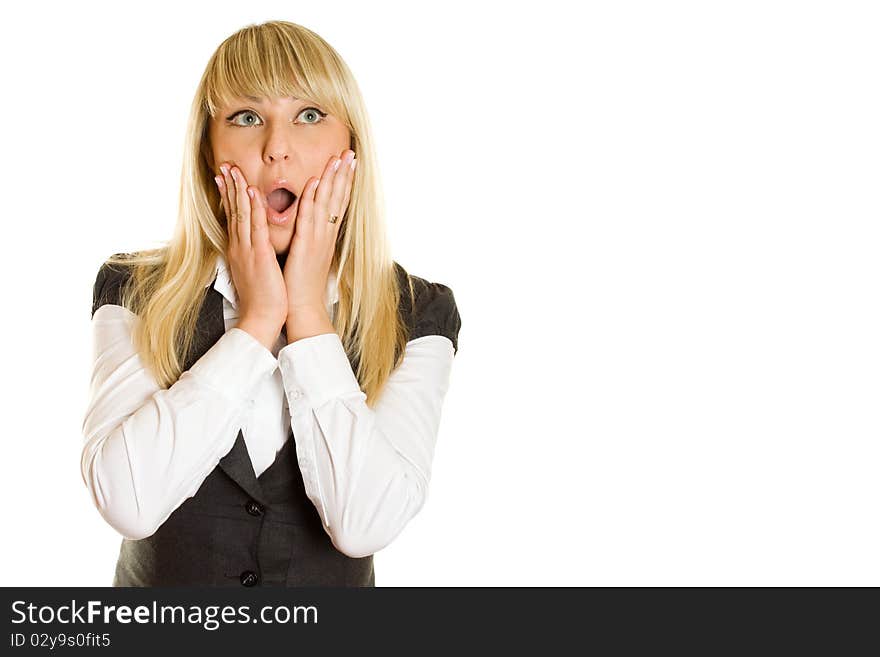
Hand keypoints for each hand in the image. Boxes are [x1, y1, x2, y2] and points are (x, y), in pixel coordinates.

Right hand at [215, 163, 287, 348]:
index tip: (225, 177)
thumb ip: (253, 254)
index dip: (229, 196)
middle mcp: (240, 246)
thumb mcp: (254, 270)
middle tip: (224, 165)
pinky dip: (254, 209)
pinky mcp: (260, 256)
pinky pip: (257, 228)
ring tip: (235, 170)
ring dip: (239, 190)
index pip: (233, 217)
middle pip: (233, 211)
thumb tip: (254, 243)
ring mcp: (248, 250)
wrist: (261, 319)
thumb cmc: (262, 298)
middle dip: (230, 186)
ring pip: (242, 214)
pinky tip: (252, 193)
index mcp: (240, 250)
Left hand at [283, 149, 356, 315]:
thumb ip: (312, 238)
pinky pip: (309, 217)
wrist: (302, 308)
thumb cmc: (302, 285)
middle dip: (344, 174)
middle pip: (338, 199)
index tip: (349, 164)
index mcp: (327, 237)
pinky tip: (316, 182)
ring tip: (338, 158)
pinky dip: (313, 198)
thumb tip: (312, 227)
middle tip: (350, 152)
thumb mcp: (310, 256)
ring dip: (333, 179)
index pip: (338, 204)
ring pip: (327, 203)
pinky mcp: (306, 246)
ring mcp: (318, 239)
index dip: (344, 183)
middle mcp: (326, 235)